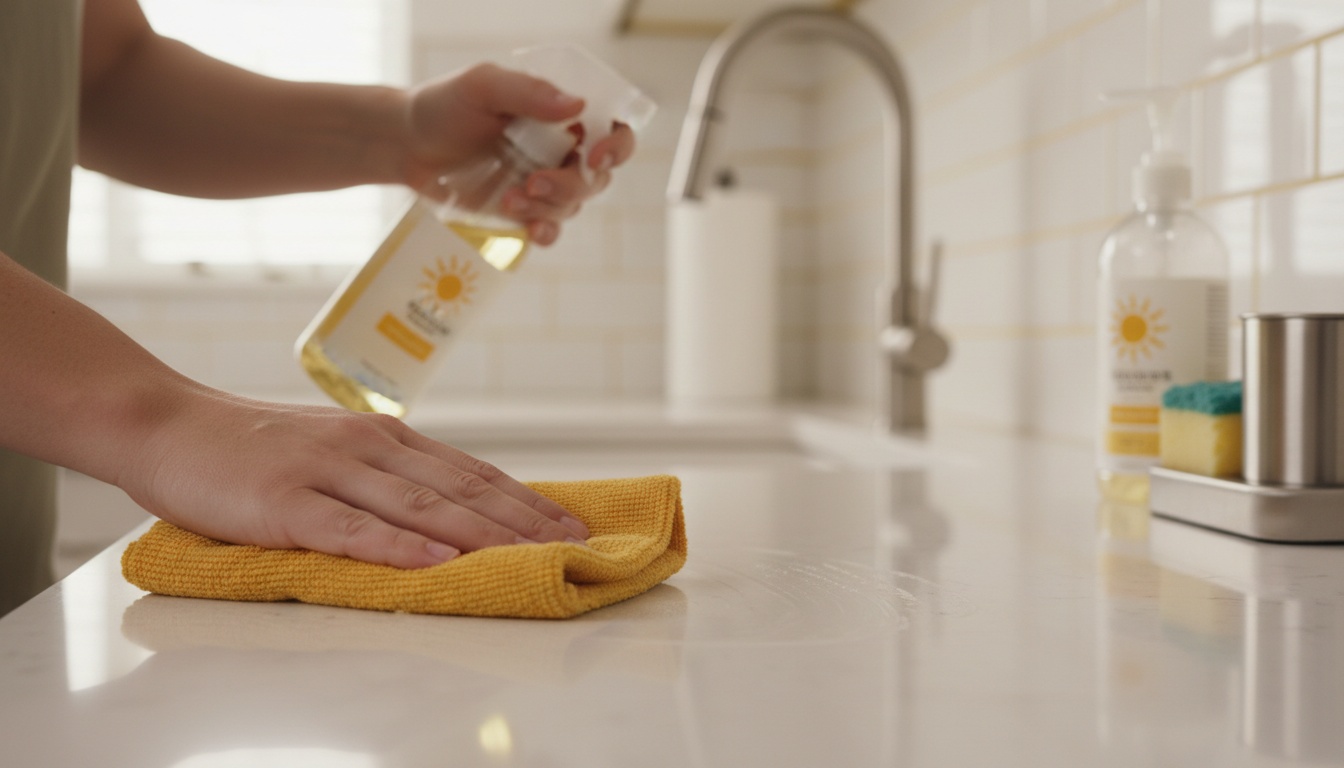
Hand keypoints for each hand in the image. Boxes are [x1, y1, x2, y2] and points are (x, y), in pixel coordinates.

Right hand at [117, 386, 589, 568]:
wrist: (167, 423)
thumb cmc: (254, 447)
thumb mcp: (335, 452)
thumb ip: (388, 477)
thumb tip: (453, 510)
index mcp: (385, 439)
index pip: (472, 471)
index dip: (526, 499)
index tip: (572, 524)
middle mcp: (368, 448)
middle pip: (461, 488)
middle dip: (524, 519)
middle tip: (574, 546)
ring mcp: (326, 470)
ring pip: (419, 504)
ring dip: (481, 532)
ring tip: (530, 554)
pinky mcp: (284, 500)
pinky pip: (350, 527)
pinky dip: (398, 546)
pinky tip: (436, 561)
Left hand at [403, 62, 634, 245]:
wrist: (405, 144)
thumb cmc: (444, 106)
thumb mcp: (483, 86)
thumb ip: (528, 92)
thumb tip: (575, 106)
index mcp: (561, 116)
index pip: (612, 129)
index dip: (617, 145)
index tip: (596, 155)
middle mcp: (561, 150)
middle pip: (596, 177)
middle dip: (570, 184)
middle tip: (533, 182)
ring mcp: (543, 184)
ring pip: (572, 205)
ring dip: (547, 207)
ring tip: (509, 198)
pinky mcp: (522, 212)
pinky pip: (550, 229)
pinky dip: (546, 232)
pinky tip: (531, 230)